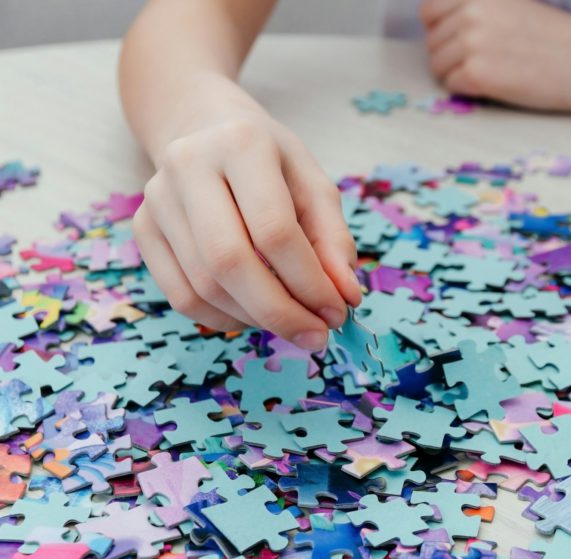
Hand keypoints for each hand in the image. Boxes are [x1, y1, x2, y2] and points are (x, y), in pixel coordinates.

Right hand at [133, 112, 361, 350]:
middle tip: (317, 335)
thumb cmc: (270, 161)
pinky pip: (182, 296)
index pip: (274, 230)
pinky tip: (255, 316)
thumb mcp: (313, 184)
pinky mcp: (143, 229)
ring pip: (204, 286)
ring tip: (292, 323)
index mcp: (241, 144)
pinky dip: (224, 319)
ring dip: (256, 319)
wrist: (204, 128)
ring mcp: (157, 199)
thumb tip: (346, 295)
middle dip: (280, 311)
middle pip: (229, 262)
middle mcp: (188, 166)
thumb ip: (333, 239)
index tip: (337, 312)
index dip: (309, 282)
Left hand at [421, 0, 570, 111]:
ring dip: (458, 74)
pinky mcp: (477, 73)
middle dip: (451, 55)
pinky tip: (495, 84)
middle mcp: (473, 11)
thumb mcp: (512, 5)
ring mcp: (473, 42)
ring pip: (438, 65)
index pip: (429, 11)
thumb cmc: (553, 38)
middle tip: (486, 61)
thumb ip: (475, 8)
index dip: (441, 30)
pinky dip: (467, 90)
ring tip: (493, 71)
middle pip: (432, 42)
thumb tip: (433, 24)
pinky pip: (451, 85)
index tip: (461, 41)